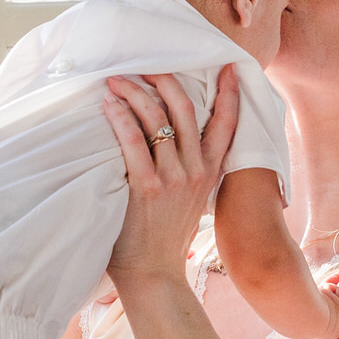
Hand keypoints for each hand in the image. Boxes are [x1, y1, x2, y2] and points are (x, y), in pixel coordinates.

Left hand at [102, 66, 240, 297]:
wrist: (154, 274)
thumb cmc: (164, 236)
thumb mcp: (191, 200)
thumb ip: (191, 171)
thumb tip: (177, 142)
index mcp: (209, 172)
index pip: (227, 124)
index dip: (230, 93)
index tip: (228, 66)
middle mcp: (196, 171)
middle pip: (186, 109)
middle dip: (165, 79)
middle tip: (145, 64)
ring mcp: (173, 179)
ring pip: (158, 119)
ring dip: (135, 92)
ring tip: (116, 80)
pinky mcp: (147, 188)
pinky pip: (133, 142)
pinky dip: (120, 118)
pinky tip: (109, 104)